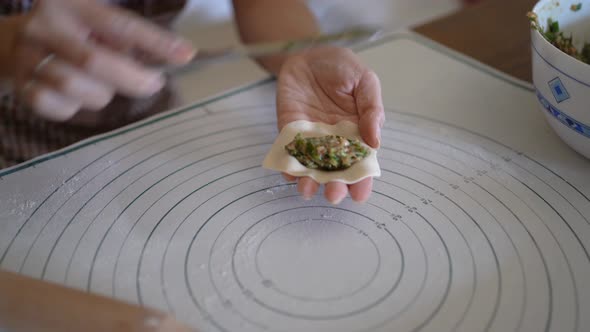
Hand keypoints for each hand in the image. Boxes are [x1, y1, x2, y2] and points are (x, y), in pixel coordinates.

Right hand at [8, 0, 194, 121]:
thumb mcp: (96, 24)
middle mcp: (45, 27)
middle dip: (132, 79)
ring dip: (100, 94)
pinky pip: (58, 107)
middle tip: (153, 83)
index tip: (185, 54)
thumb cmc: (73, 34)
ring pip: (76, 88)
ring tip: (101, 86)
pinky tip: (76, 96)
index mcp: (72, 5)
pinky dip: (74, 108)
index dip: (155, 41)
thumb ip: (125, 39)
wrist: (12, 42)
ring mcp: (28, 56)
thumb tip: (172, 57)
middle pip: (95, 61)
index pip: (119, 25)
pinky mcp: (21, 85)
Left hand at [276, 47, 384, 203]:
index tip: (360, 194)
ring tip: (309, 190)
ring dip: (309, 181)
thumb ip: (371, 109)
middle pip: (336, 172)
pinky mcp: (289, 132)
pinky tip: (289, 173)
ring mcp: (311, 139)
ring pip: (311, 168)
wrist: (309, 54)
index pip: (361, 163)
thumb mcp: (365, 82)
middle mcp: (335, 142)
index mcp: (358, 134)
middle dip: (335, 186)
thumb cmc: (342, 68)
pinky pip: (288, 153)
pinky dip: (287, 165)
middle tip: (334, 195)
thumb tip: (375, 141)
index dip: (361, 181)